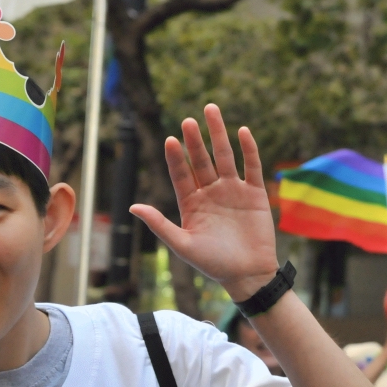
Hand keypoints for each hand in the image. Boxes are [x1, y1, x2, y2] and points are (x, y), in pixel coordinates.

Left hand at [129, 105, 277, 301]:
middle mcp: (211, 193)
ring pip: (225, 157)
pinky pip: (251, 167)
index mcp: (192, 203)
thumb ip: (160, 224)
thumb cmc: (213, 264)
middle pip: (201, 160)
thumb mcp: (183, 245)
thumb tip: (132, 207)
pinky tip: (242, 132)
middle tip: (188, 120)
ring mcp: (233, 191)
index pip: (181, 174)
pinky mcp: (255, 194)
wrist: (248, 275)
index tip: (171, 140)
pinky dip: (248, 150)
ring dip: (218, 134)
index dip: (176, 157)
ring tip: (211, 110)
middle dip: (195, 140)